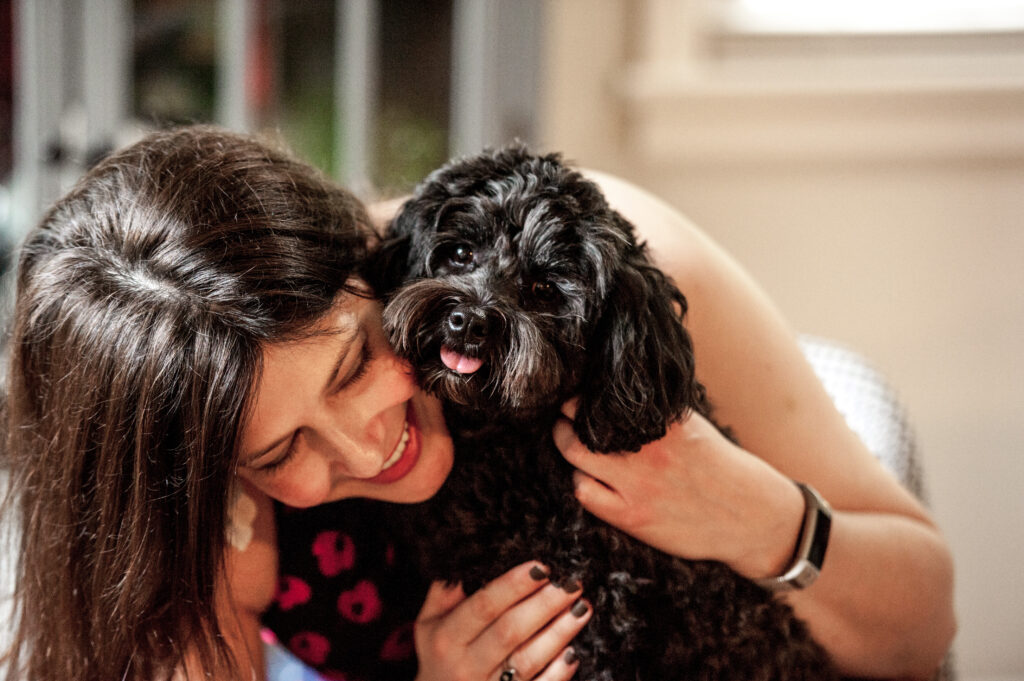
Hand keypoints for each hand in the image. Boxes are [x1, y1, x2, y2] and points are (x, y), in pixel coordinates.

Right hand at [414, 561, 590, 680]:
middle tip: (571, 582)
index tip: (542, 566)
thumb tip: (473, 551)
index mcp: (447, 638)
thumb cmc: (437, 654)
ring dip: (559, 633)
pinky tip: (574, 653)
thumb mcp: (429, 623)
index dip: (513, 585)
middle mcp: (465, 665)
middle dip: (544, 604)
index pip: (484, 606)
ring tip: (582, 608)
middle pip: (510, 631)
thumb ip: (446, 590)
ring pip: (528, 661)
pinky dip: (558, 673)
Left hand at [553, 400, 804, 580]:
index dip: (583, 391)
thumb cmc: (718, 467)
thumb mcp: (692, 426)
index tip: (578, 392)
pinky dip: (578, 481)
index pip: (604, 395)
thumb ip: (657, 410)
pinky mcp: (632, 515)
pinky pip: (584, 491)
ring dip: (564, 444)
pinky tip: (587, 477)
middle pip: (580, 420)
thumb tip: (618, 387)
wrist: (748, 516)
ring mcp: (637, 483)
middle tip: (564, 414)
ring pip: (574, 453)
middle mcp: (647, 448)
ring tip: (568, 440)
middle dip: (565, 415)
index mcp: (662, 421)